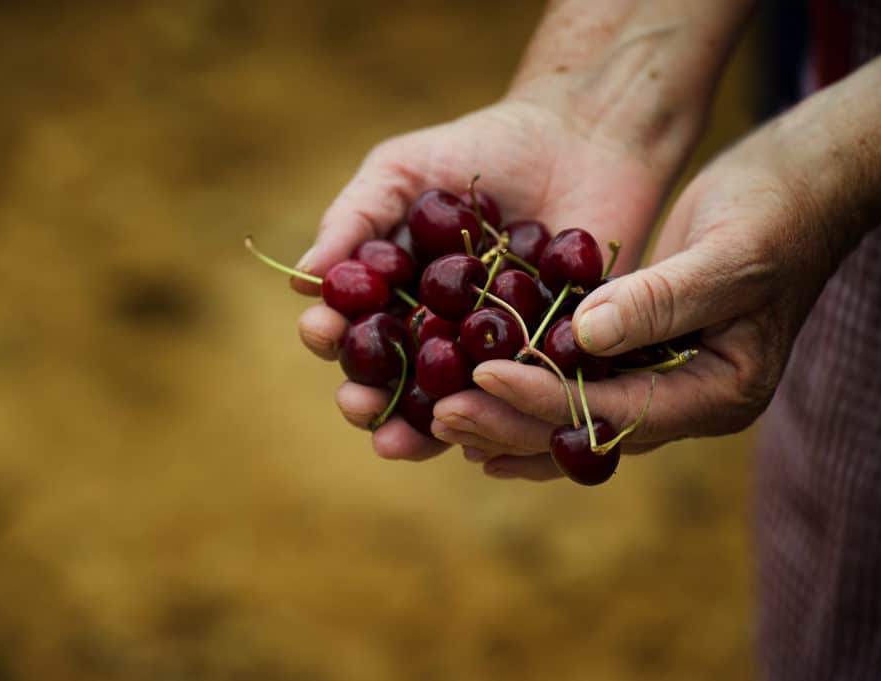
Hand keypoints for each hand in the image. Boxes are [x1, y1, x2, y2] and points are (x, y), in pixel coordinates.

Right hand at [297, 91, 679, 461]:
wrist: (581, 137)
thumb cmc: (482, 148)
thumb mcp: (404, 170)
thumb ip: (355, 218)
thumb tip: (299, 281)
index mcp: (396, 294)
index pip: (352, 327)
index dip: (331, 337)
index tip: (321, 333)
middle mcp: (438, 332)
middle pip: (393, 381)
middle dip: (368, 399)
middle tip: (358, 406)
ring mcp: (493, 351)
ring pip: (452, 403)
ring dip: (421, 429)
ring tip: (398, 443)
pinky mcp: (550, 358)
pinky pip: (523, 394)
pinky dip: (500, 415)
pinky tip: (479, 434)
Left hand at [469, 120, 853, 478]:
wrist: (801, 191)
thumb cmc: (778, 214)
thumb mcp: (729, 253)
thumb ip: (664, 298)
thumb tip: (585, 335)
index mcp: (720, 393)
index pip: (618, 411)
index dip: (545, 396)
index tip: (481, 375)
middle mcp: (688, 403)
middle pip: (586, 431)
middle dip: (511, 422)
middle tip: (439, 415)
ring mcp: (664, 384)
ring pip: (574, 420)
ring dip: (509, 420)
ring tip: (442, 418)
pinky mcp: (640, 356)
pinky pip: (577, 388)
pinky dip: (528, 395)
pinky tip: (481, 396)